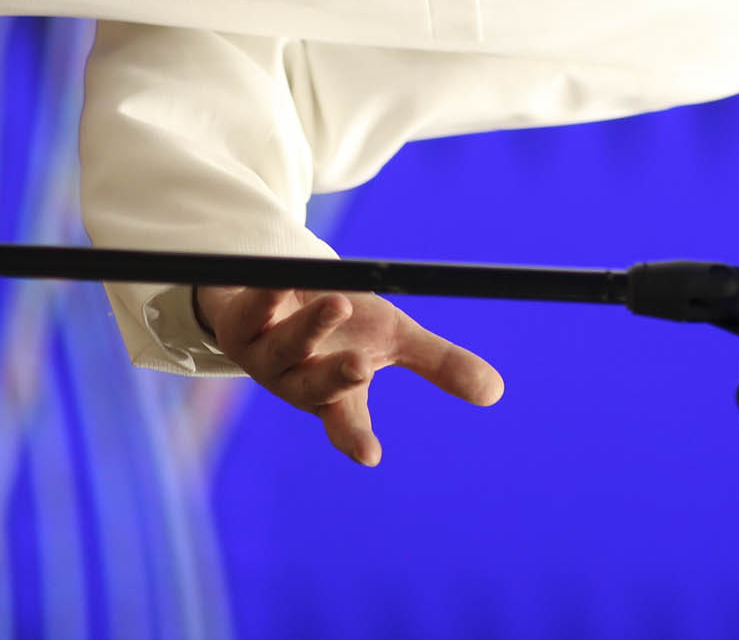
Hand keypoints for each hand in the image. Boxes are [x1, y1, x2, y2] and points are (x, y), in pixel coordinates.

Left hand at [193, 285, 504, 466]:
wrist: (274, 296)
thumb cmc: (340, 328)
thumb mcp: (393, 340)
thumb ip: (440, 364)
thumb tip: (497, 392)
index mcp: (334, 396)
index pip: (347, 423)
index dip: (355, 438)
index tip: (370, 456)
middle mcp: (296, 381)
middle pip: (314, 387)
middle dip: (336, 376)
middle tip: (360, 364)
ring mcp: (265, 354)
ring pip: (287, 346)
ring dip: (313, 326)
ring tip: (339, 302)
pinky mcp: (241, 323)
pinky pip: (251, 311)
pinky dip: (266, 295)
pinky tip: (278, 282)